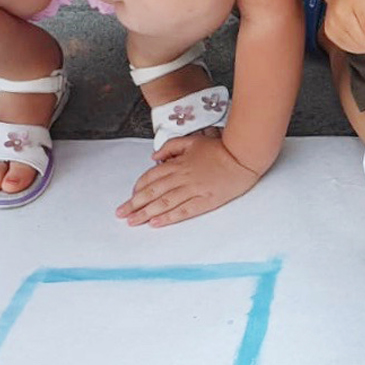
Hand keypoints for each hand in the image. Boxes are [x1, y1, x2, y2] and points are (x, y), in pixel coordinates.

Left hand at [116, 132, 259, 227]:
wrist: (243, 157)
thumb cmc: (220, 149)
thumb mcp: (192, 140)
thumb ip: (170, 147)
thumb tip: (154, 158)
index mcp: (178, 164)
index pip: (151, 178)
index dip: (138, 188)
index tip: (129, 197)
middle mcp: (183, 178)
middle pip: (153, 192)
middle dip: (134, 204)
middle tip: (121, 214)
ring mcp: (194, 190)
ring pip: (165, 203)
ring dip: (146, 213)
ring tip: (132, 222)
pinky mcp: (206, 200)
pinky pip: (184, 210)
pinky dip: (169, 217)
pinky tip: (156, 223)